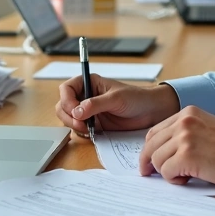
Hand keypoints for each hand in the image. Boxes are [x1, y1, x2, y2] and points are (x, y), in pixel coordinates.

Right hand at [55, 75, 179, 136]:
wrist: (151, 112)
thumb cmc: (136, 98)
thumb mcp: (116, 98)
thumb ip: (95, 104)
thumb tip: (76, 111)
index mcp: (89, 83)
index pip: (66, 89)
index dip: (66, 100)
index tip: (74, 110)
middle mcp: (86, 96)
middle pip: (63, 105)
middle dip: (68, 115)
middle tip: (80, 124)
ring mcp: (88, 111)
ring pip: (68, 118)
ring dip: (73, 125)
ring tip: (88, 129)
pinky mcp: (94, 124)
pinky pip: (79, 129)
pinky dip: (81, 132)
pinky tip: (92, 132)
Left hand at [138, 106, 214, 188]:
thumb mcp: (209, 129)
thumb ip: (187, 133)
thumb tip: (165, 149)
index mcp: (188, 113)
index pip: (155, 130)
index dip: (150, 148)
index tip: (148, 161)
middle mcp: (184, 121)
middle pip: (151, 144)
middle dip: (149, 161)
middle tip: (150, 173)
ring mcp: (185, 138)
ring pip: (156, 159)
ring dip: (166, 171)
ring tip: (184, 176)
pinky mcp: (187, 156)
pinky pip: (166, 172)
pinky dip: (174, 180)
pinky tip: (188, 179)